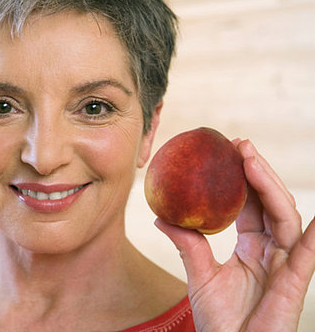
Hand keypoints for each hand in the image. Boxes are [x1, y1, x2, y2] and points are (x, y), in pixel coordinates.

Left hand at [156, 139, 314, 330]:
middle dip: (259, 172)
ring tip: (251, 161)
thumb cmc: (219, 319)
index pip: (251, 203)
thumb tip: (159, 217)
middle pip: (271, 202)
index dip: (243, 177)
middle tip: (240, 145)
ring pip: (285, 217)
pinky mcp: (293, 283)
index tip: (228, 150)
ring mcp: (285, 264)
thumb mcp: (199, 275)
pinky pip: (306, 256)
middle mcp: (272, 250)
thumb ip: (186, 244)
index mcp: (252, 246)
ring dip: (270, 187)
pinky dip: (314, 237)